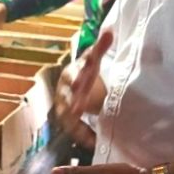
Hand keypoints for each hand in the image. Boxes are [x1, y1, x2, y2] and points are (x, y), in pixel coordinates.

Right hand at [51, 30, 112, 148]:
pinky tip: (94, 143)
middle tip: (78, 110)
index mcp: (72, 72)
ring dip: (76, 126)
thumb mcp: (95, 58)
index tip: (80, 83)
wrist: (78, 83)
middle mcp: (65, 89)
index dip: (76, 78)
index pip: (73, 73)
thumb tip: (109, 30)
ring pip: (67, 117)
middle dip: (73, 103)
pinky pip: (73, 130)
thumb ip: (101, 46)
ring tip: (88, 136)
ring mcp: (64, 105)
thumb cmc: (89, 71)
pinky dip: (83, 136)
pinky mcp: (68, 119)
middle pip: (67, 97)